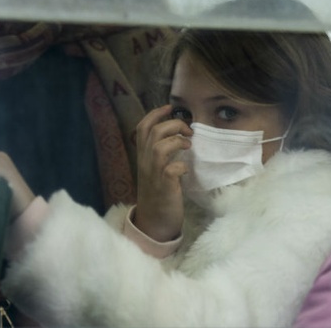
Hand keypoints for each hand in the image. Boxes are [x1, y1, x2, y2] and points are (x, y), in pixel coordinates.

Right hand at [134, 105, 192, 241]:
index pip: (142, 128)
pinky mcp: (164, 188)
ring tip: (188, 146)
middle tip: (188, 131)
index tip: (170, 107)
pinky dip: (181, 165)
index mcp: (143, 157)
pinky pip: (170, 170)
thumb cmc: (159, 193)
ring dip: (176, 141)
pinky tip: (186, 169)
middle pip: (153, 132)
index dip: (155, 114)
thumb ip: (161, 153)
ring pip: (159, 147)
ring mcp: (154, 175)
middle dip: (173, 124)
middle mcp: (145, 163)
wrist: (154, 223)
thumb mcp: (156, 169)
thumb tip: (177, 136)